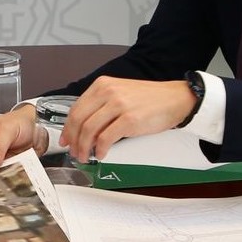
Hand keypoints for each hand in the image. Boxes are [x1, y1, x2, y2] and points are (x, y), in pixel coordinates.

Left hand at [57, 77, 194, 160]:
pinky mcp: (129, 120)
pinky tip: (101, 154)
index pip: (76, 108)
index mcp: (102, 85)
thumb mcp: (120, 94)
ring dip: (84, 148)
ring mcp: (118, 105)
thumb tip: (84, 129)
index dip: (67, 127)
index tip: (66, 139)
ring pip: (89, 130)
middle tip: (74, 151)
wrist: (175, 99)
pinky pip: (106, 138)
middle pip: (79, 120)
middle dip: (73, 140)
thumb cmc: (150, 99)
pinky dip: (100, 150)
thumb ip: (101, 107)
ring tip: (86, 156)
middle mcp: (108, 92)